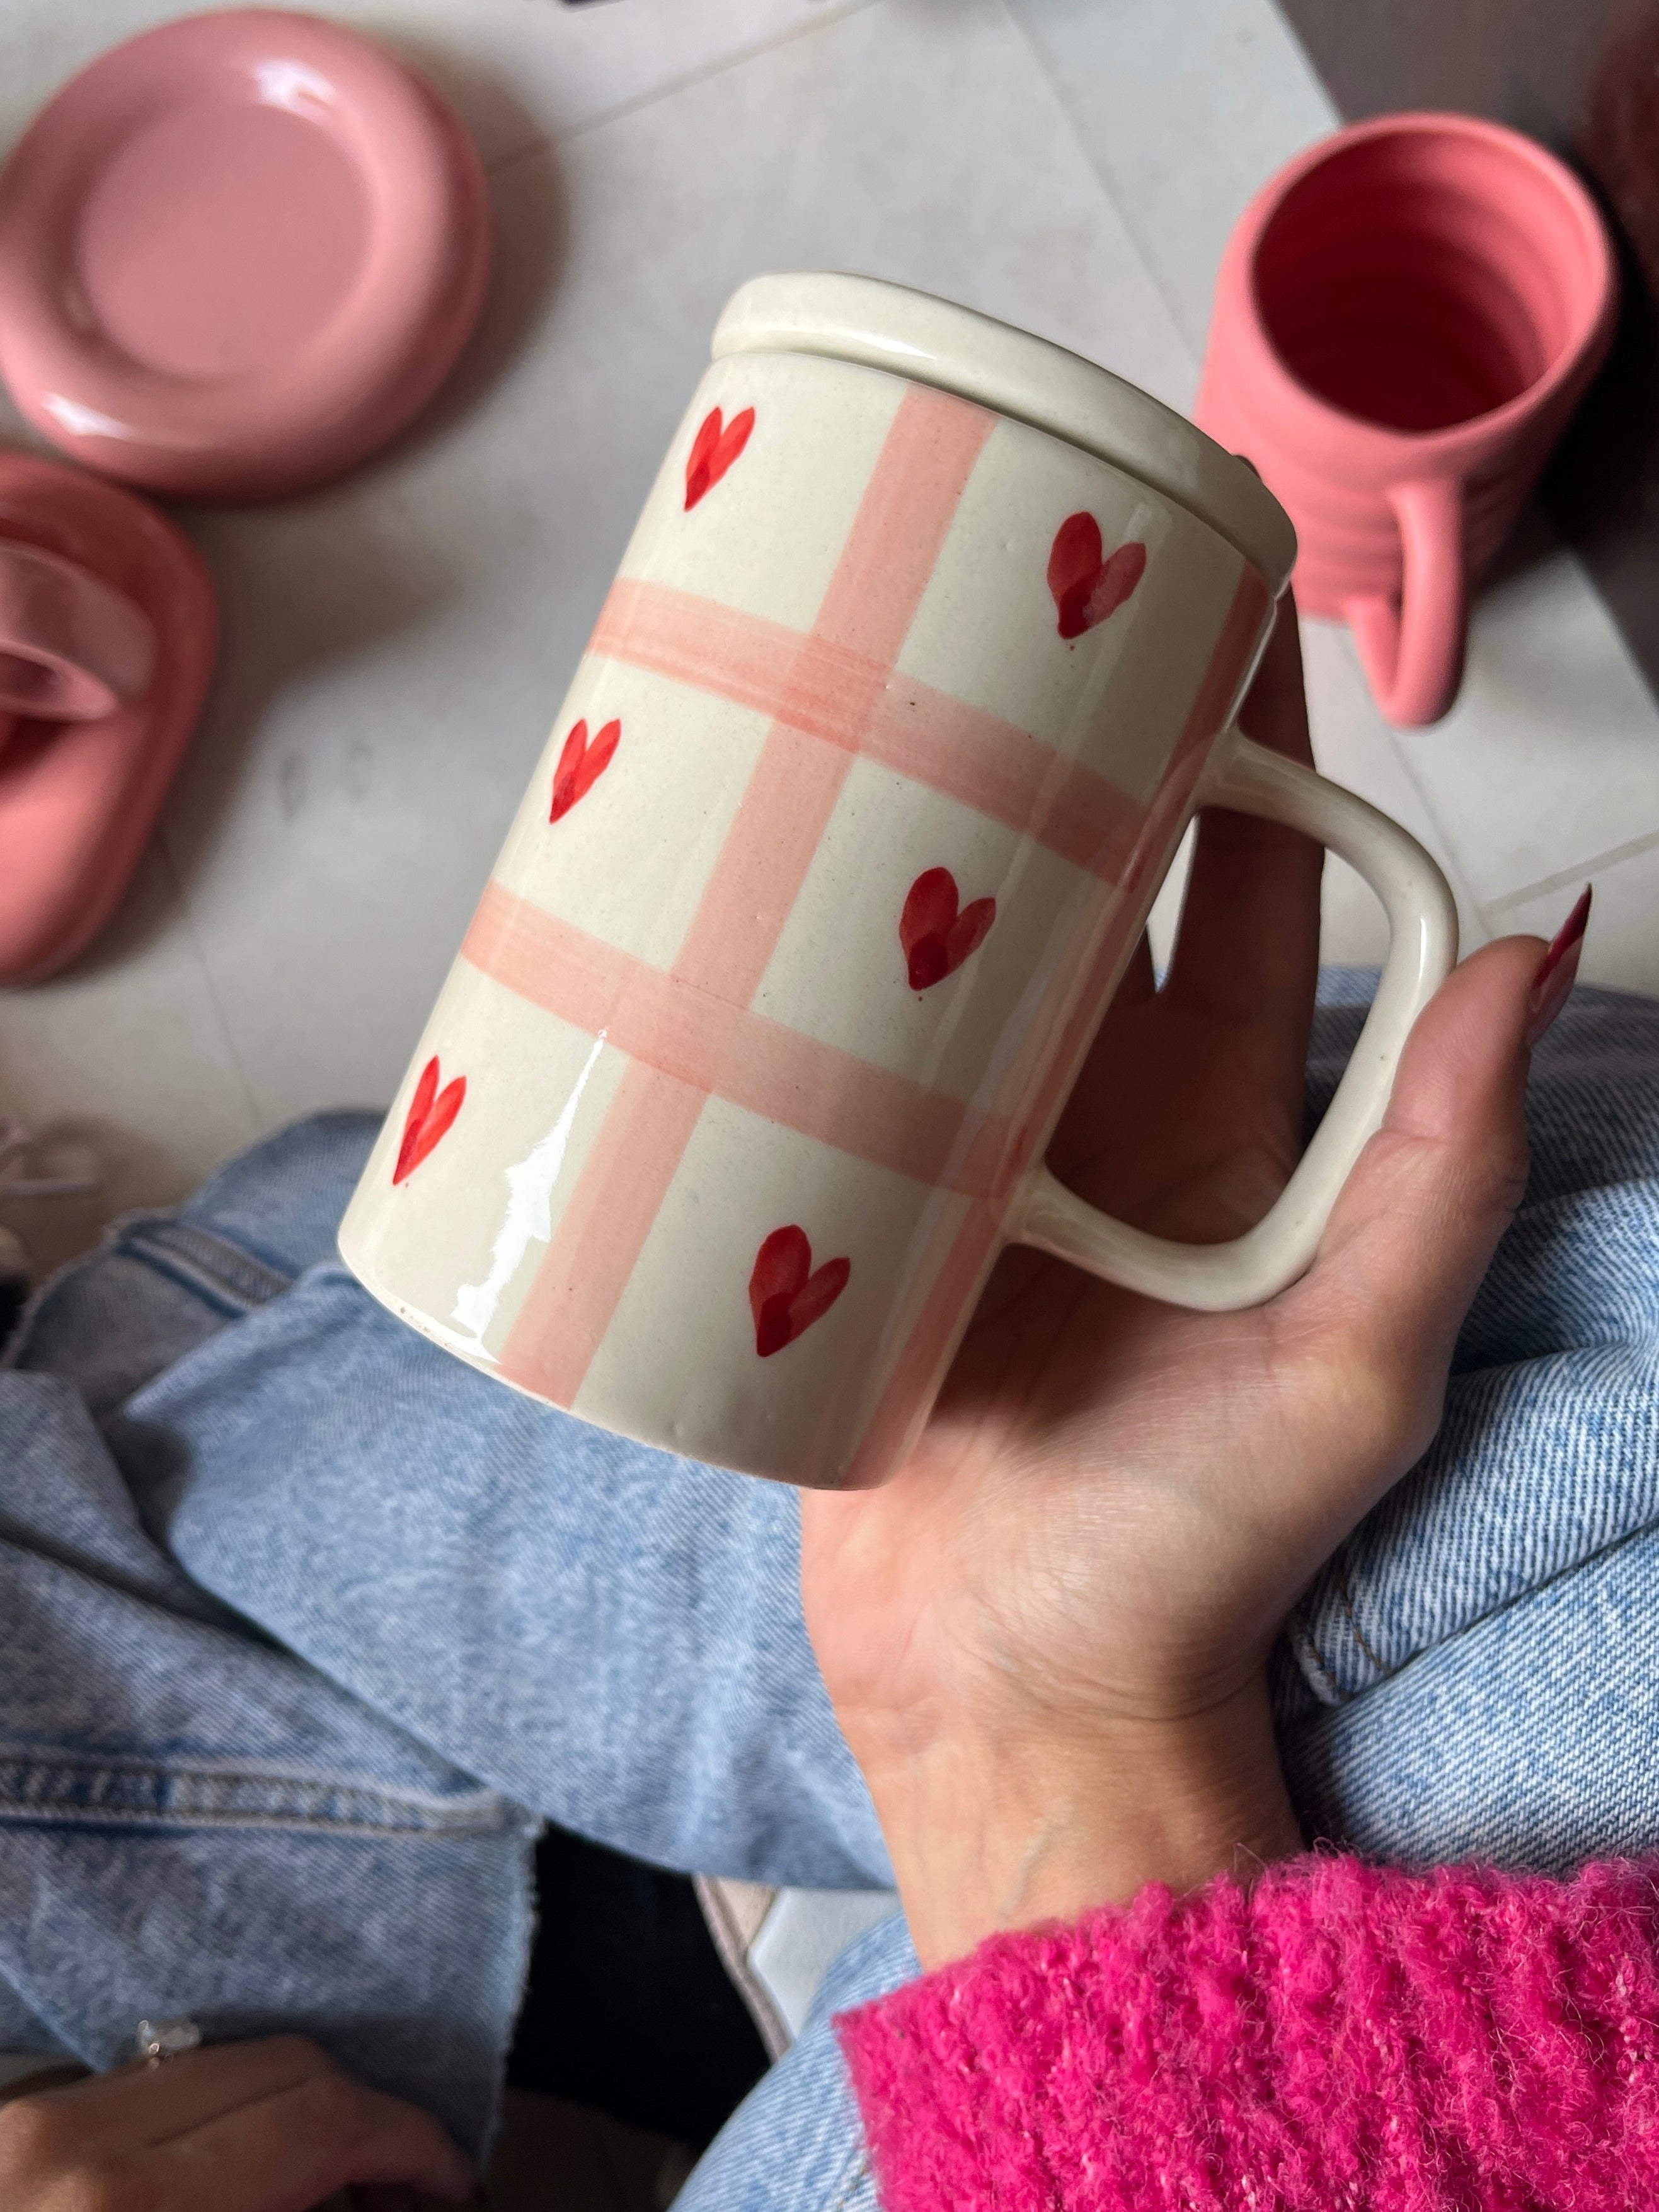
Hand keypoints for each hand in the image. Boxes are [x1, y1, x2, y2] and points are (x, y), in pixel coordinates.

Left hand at [0, 2035, 475, 2211]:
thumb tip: (388, 2204)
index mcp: (128, 2203)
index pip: (323, 2112)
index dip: (414, 2149)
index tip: (453, 2193)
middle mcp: (72, 2137)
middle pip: (284, 2065)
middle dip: (363, 2130)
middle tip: (402, 2204)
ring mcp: (26, 2124)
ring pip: (217, 2065)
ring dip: (289, 2121)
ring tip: (316, 2202)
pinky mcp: (3, 2130)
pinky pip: (143, 2093)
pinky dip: (209, 2129)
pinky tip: (229, 2193)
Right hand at [801, 605, 1568, 1966]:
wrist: (1020, 1695)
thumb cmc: (1199, 1552)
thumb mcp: (1351, 1355)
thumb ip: (1445, 1160)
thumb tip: (1544, 938)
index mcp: (1215, 1126)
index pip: (1241, 890)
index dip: (1238, 754)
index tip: (1203, 611)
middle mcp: (1084, 1119)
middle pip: (1070, 892)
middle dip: (1045, 755)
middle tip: (994, 607)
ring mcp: (950, 1160)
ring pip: (927, 960)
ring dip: (902, 846)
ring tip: (851, 705)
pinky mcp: (837, 1219)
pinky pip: (808, 1075)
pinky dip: (776, 992)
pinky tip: (728, 896)